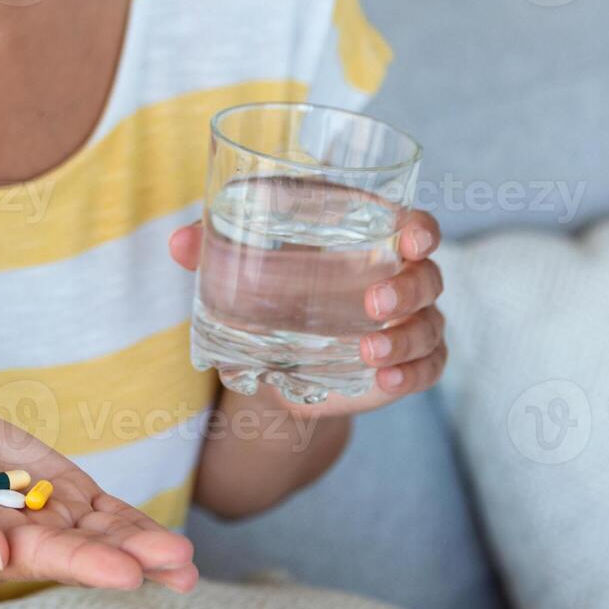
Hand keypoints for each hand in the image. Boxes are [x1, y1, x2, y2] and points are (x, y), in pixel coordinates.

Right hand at [0, 402, 197, 592]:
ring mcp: (43, 511)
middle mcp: (24, 539)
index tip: (130, 572)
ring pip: (101, 531)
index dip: (88, 564)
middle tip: (180, 564)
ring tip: (185, 558)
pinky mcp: (53, 483)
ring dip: (143, 542)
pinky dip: (129, 519)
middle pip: (86, 550)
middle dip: (134, 556)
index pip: (46, 558)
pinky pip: (98, 507)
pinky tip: (162, 536)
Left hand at [169, 209, 446, 416]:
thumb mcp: (245, 270)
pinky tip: (385, 381)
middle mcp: (401, 281)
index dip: (421, 230)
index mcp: (371, 242)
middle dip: (408, 288)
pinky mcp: (404, 367)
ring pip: (429, 327)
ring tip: (368, 352)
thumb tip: (179, 244)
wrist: (279, 363)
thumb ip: (213, 250)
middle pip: (428, 277)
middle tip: (373, 302)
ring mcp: (408, 326)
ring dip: (405, 339)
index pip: (415, 227)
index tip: (411, 238)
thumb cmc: (272, 290)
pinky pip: (426, 369)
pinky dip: (410, 375)